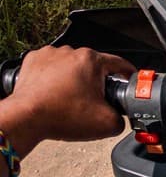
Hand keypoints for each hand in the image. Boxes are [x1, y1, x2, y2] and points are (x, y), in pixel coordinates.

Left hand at [0, 46, 134, 156]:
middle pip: (94, 66)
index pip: (120, 63)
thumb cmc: (59, 115)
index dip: (128, 74)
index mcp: (92, 60)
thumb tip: (121, 117)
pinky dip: (55, 77)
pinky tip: (54, 91)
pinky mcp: (34, 61)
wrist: (25, 119)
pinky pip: (52, 66)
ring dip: (74, 78)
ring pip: (72, 66)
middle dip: (95, 82)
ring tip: (69, 98)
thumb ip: (122, 118)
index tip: (129, 79)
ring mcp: (51, 55)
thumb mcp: (106, 123)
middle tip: (91, 101)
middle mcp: (72, 52)